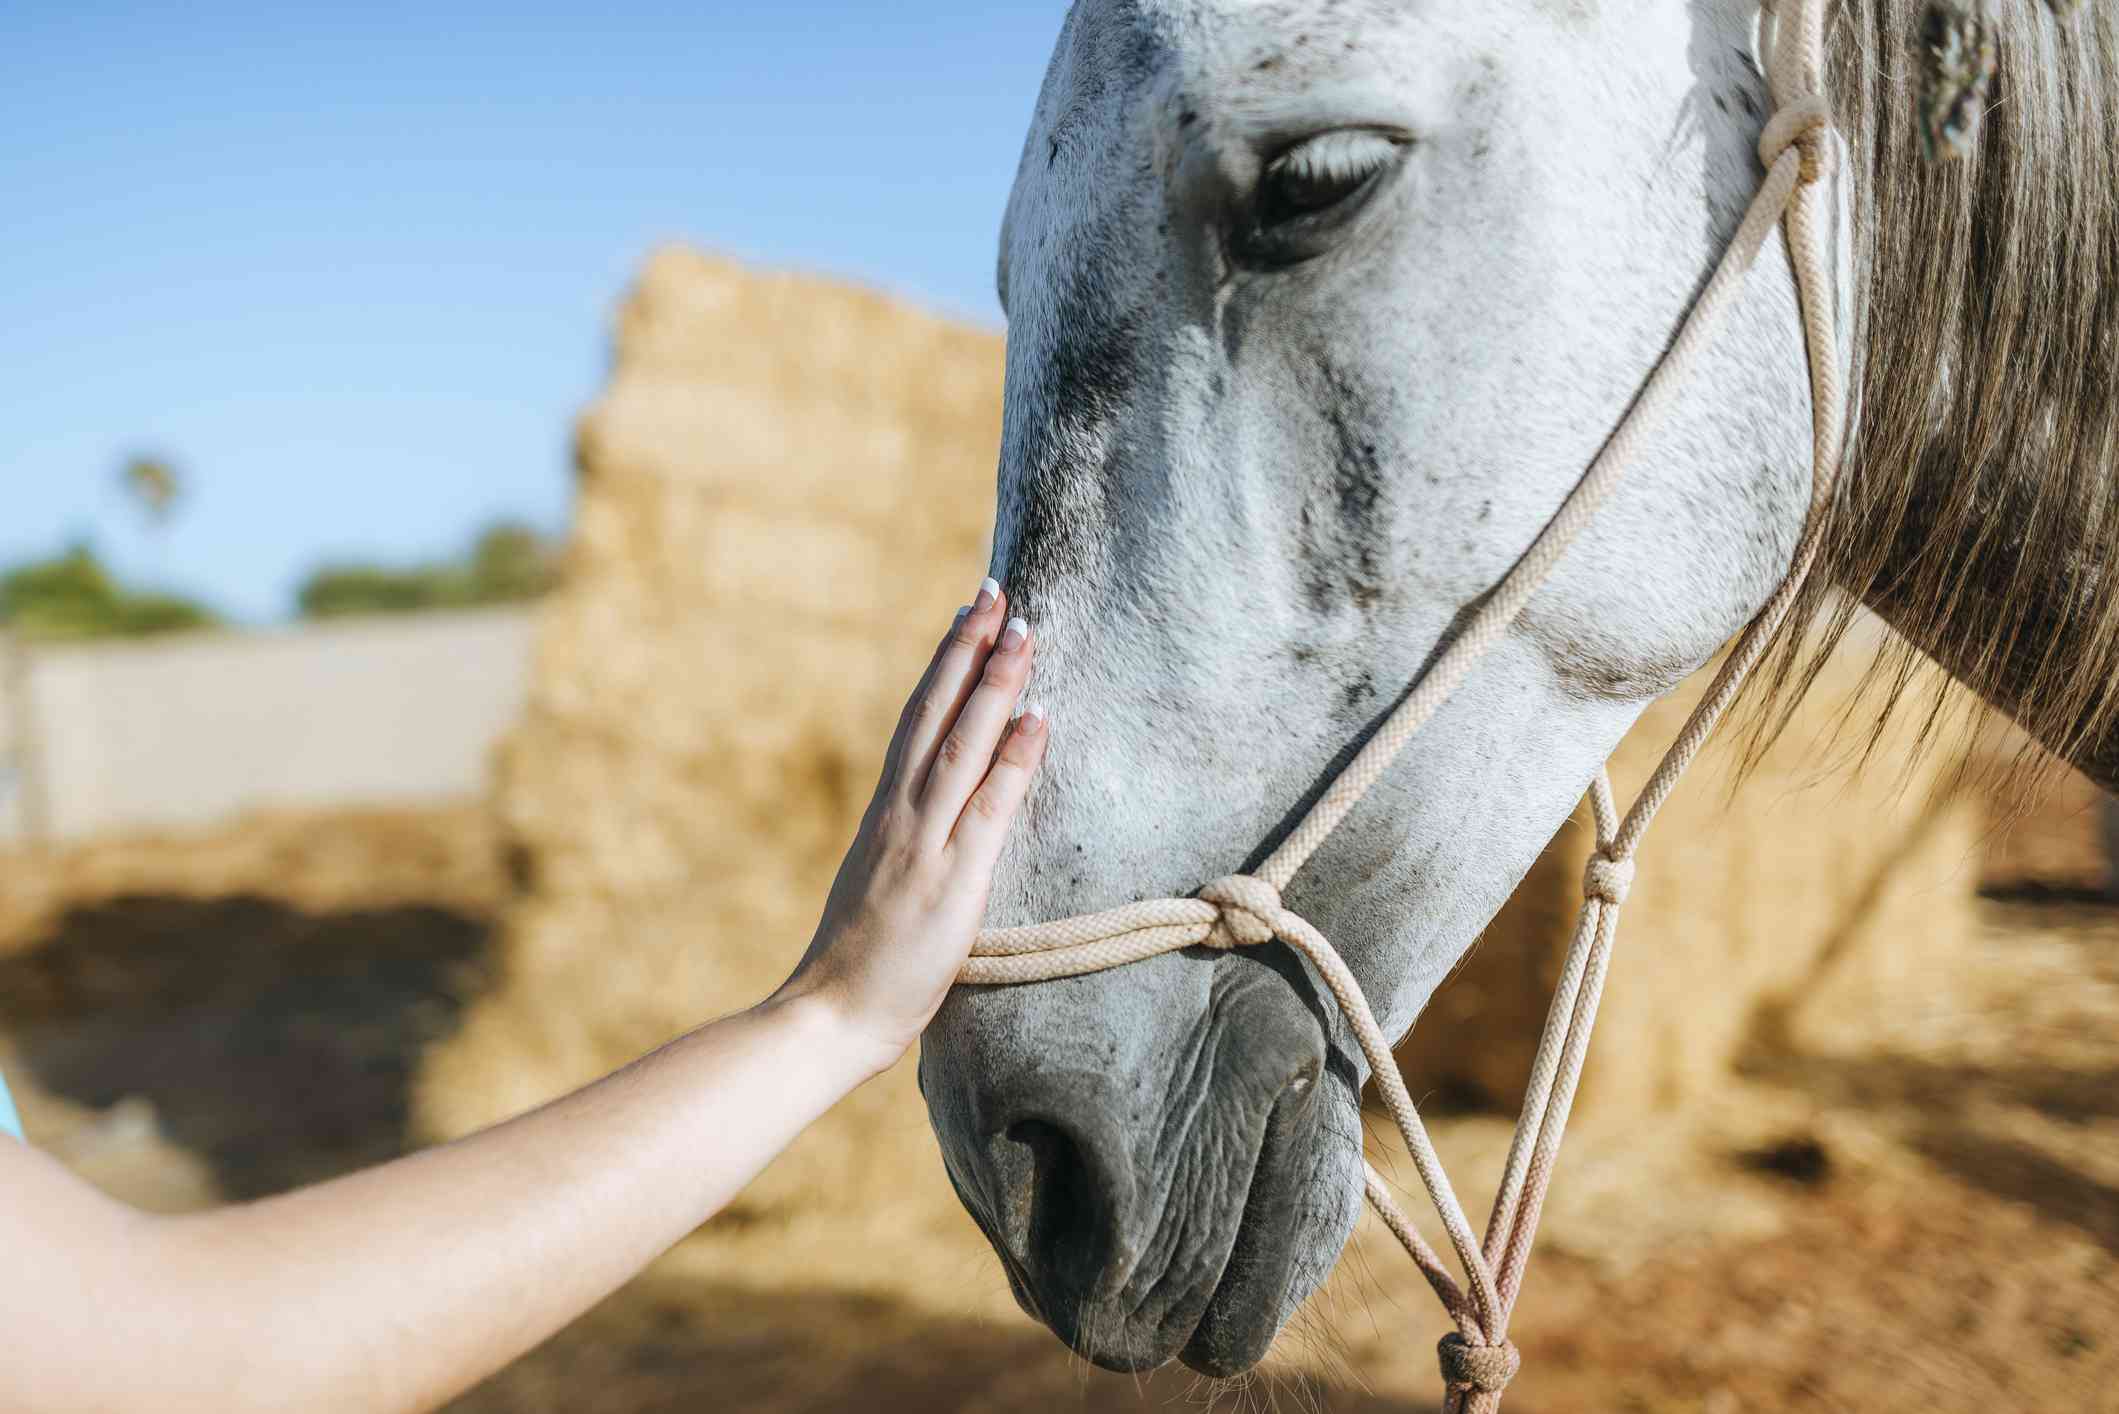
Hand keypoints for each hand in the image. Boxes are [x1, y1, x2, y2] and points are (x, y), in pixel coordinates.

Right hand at [778, 578, 1046, 1071]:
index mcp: (884, 817)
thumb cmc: (856, 972)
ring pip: (964, 745)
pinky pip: (990, 807)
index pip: (918, 723)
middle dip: (969, 650)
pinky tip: (1040, 715)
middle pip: (937, 714)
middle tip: (997, 591)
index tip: (969, 617)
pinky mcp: (951, 883)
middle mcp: (900, 816)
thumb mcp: (881, 892)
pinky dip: (1017, 758)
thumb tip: (932, 832)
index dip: (945, 668)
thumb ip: (907, 855)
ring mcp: (924, 845)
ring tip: (1025, 629)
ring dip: (996, 683)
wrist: (826, 1017)